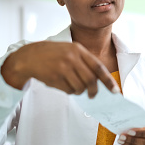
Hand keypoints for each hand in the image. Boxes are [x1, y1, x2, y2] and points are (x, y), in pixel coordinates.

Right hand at [1, 41, 118, 97]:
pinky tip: (62, 84)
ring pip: (80, 87)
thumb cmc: (53, 54)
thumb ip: (84, 62)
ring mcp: (63, 67)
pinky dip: (69, 91)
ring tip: (72, 86)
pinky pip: (68, 90)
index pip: (98, 67)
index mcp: (78, 49)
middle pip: (91, 80)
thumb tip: (98, 81)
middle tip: (93, 95)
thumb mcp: (70, 50)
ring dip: (79, 91)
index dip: (108, 80)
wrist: (29, 56)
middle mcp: (72, 57)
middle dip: (94, 90)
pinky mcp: (54, 77)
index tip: (115, 90)